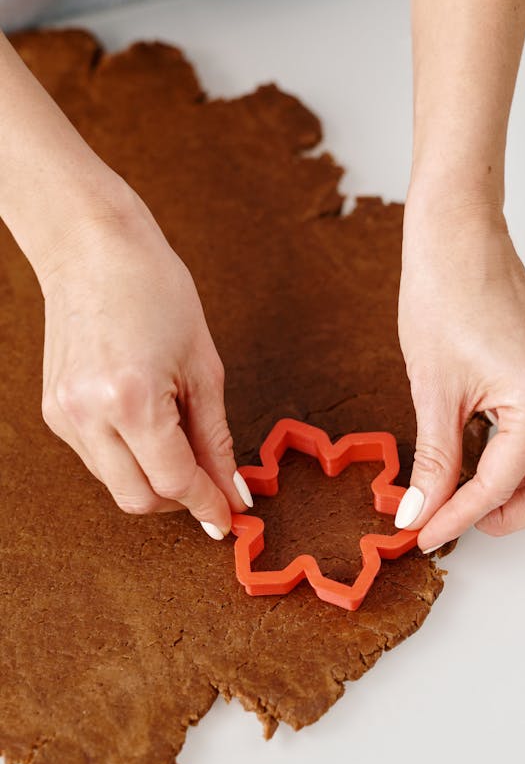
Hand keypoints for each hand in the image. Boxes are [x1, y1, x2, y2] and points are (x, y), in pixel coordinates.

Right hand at [38, 196, 251, 537]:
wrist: (93, 249)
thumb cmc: (156, 290)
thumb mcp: (204, 367)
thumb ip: (216, 438)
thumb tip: (232, 492)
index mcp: (131, 399)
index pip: (173, 481)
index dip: (207, 503)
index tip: (230, 515)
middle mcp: (87, 415)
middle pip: (138, 498)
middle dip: (180, 499)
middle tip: (212, 482)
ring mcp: (63, 415)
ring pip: (115, 483)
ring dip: (154, 478)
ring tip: (180, 434)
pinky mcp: (54, 411)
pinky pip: (98, 458)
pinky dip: (130, 456)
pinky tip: (148, 421)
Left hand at [396, 194, 524, 550]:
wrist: (458, 237)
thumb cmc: (445, 293)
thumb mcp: (434, 390)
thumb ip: (434, 460)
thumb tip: (421, 509)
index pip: (503, 486)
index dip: (459, 517)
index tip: (425, 533)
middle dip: (505, 514)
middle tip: (451, 516)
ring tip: (468, 485)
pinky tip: (483, 447)